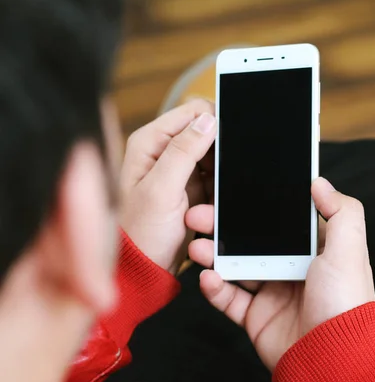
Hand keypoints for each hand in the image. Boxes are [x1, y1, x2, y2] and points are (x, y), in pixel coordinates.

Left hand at [120, 100, 215, 273]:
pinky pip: (216, 177)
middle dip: (220, 152)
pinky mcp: (191, 188)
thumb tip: (208, 120)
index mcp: (150, 141)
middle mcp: (163, 151)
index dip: (215, 124)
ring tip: (210, 197)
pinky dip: (220, 187)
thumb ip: (183, 151)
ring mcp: (178, 170)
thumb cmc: (140, 233)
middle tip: (218, 179)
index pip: (194, 112)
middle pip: (208, 132)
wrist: (143, 269)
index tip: (226, 148)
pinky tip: (212, 204)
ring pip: (216, 156)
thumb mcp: (161, 190)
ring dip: (221, 173)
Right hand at [186, 177, 374, 369]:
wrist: (332, 358)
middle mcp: (292, 267)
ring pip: (235, 266)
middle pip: (251, 240)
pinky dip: (214, 288)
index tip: (232, 193)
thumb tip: (320, 183)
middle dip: (224, 227)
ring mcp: (272, 292)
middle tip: (201, 215)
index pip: (280, 221)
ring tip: (197, 247)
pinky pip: (229, 298)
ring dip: (213, 254)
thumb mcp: (350, 250)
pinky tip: (207, 277)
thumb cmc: (346, 303)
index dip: (256, 207)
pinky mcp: (257, 316)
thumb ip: (341, 212)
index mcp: (313, 249)